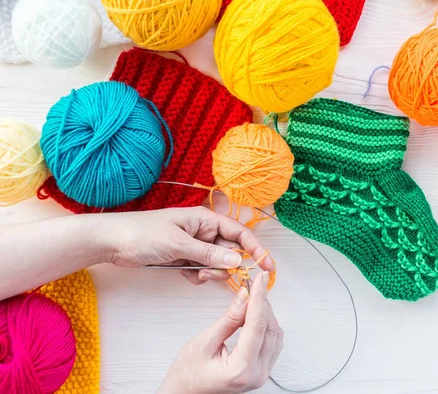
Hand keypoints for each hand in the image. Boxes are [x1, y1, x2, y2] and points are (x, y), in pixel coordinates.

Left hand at [100, 207, 274, 284]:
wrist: (112, 242)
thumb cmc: (143, 234)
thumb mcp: (178, 244)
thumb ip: (209, 253)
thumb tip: (238, 260)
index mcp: (205, 219)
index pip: (239, 233)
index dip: (256, 248)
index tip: (268, 266)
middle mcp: (203, 230)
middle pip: (230, 250)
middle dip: (226, 265)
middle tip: (210, 273)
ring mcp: (193, 244)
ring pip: (217, 262)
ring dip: (210, 271)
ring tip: (193, 272)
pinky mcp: (184, 257)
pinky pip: (201, 268)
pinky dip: (197, 275)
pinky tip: (183, 273)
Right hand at [159, 272, 283, 393]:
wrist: (185, 393)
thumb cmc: (188, 373)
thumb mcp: (205, 342)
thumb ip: (229, 318)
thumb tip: (245, 295)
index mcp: (241, 369)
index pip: (256, 326)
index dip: (259, 298)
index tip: (260, 280)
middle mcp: (257, 374)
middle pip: (268, 329)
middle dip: (262, 304)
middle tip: (253, 284)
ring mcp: (262, 374)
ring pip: (274, 335)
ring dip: (265, 314)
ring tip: (251, 299)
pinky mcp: (262, 370)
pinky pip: (272, 343)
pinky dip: (265, 325)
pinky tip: (254, 315)